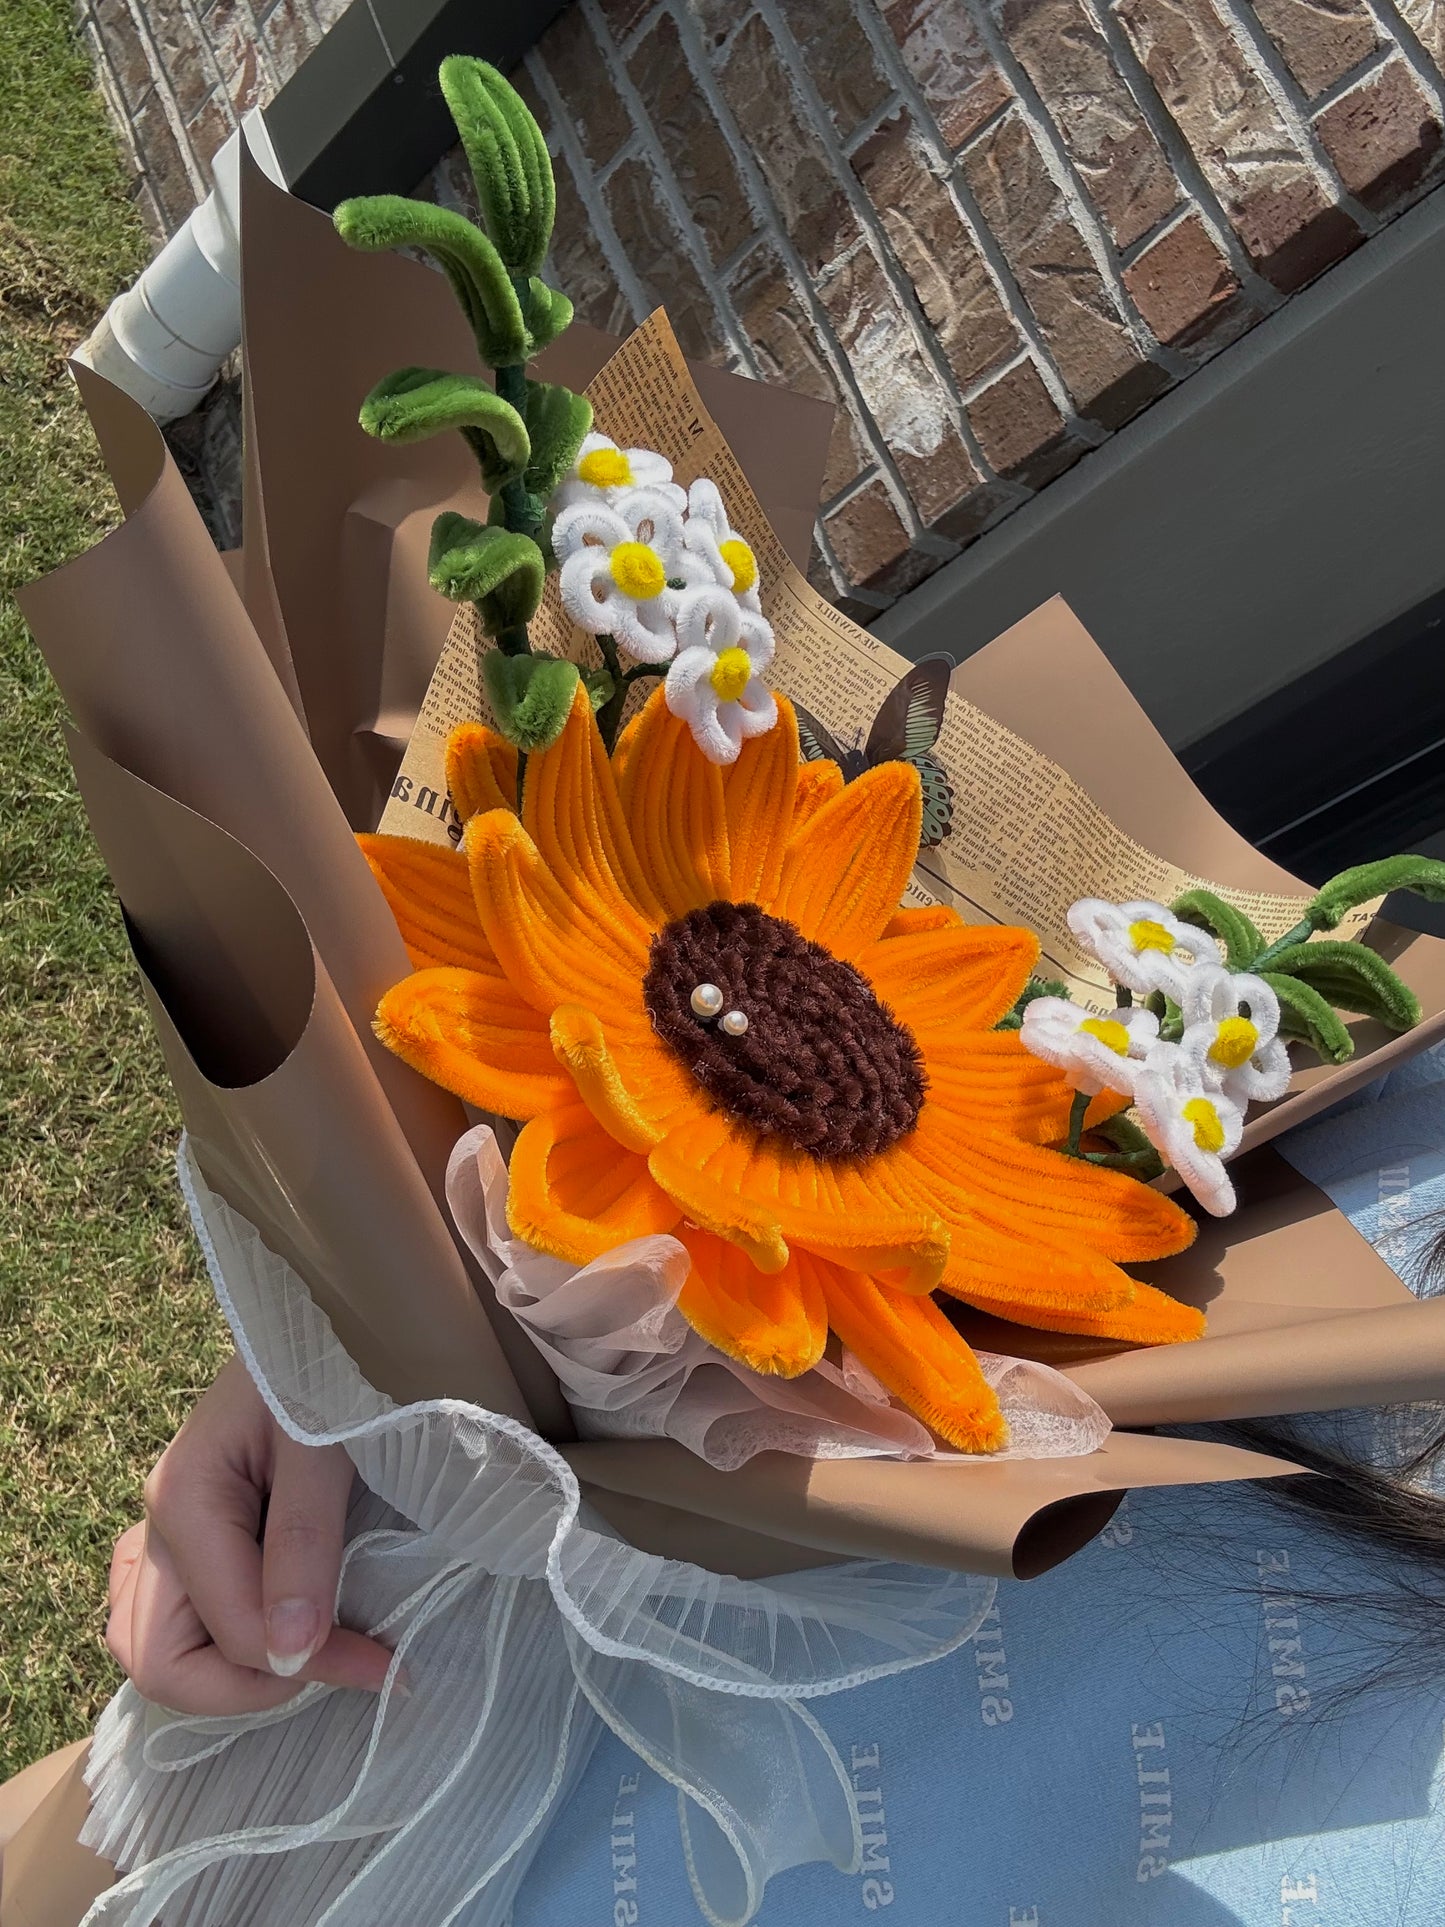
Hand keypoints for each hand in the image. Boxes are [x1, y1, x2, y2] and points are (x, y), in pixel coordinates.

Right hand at [106, 1356, 394, 1714]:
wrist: (320, 1311)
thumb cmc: (325, 1363)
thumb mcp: (324, 1444)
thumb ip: (304, 1542)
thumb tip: (289, 1654)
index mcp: (185, 1502)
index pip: (233, 1634)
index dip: (310, 1666)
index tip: (387, 1666)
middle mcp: (158, 1524)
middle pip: (157, 1662)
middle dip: (247, 1688)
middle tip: (337, 1666)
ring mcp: (164, 1529)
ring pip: (147, 1645)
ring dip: (221, 1673)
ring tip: (306, 1657)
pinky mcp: (186, 1528)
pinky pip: (162, 1611)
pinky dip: (205, 1640)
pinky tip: (269, 1627)